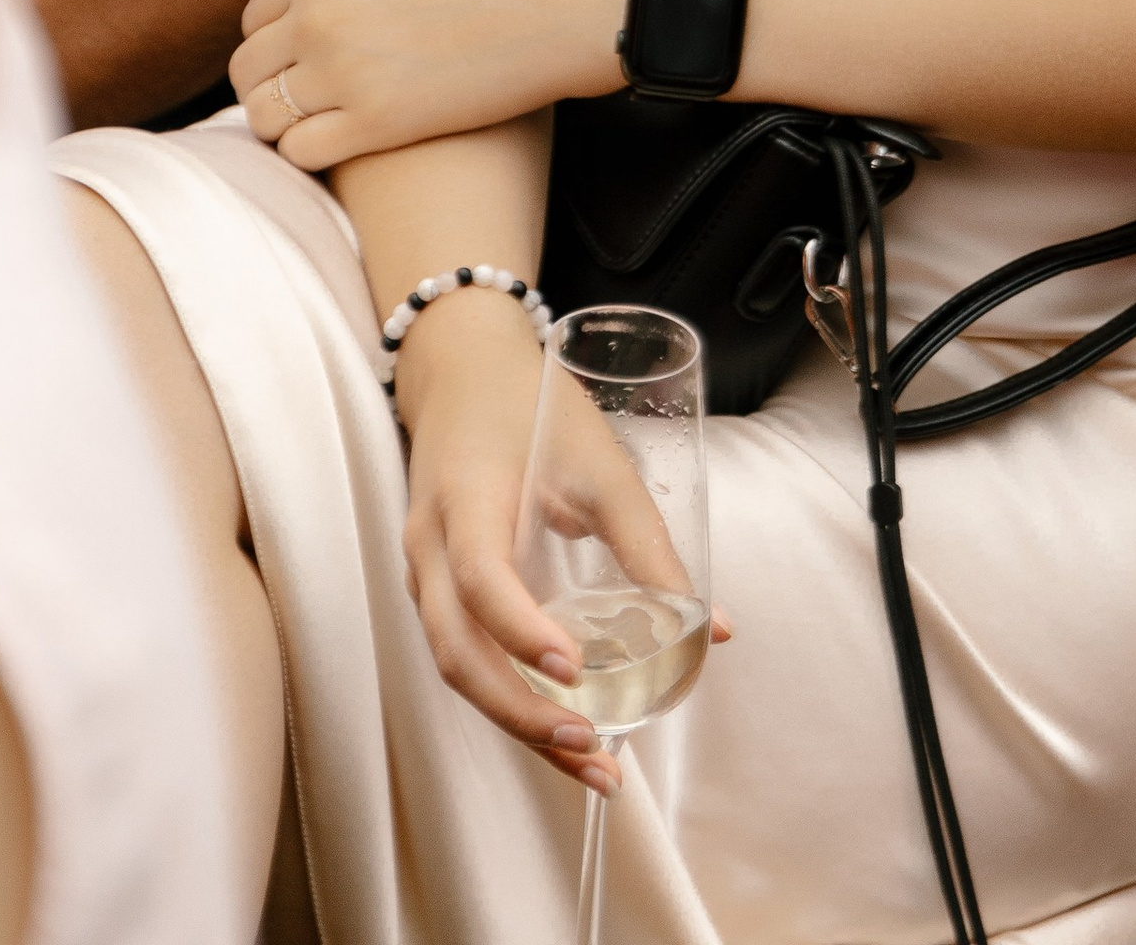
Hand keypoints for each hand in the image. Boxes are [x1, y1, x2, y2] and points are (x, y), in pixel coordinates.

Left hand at [229, 0, 636, 168]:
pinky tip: (346, 144)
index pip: (253, 19)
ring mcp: (343, 72)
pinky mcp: (376, 123)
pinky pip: (301, 152)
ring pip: (265, 118)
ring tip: (323, 126)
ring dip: (284, 126)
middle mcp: (318, 17)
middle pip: (249, 72)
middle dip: (268, 88)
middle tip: (307, 101)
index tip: (303, 61)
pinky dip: (311, 154)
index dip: (273, 43)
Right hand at [394, 297, 727, 799]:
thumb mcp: (598, 458)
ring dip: (518, 722)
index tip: (573, 668)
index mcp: (464, 500)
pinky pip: (464, 655)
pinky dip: (510, 699)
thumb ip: (648, 539)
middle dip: (521, 712)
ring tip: (592, 763)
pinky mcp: (438, 590)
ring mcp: (424, 573)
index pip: (478, 578)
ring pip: (457, 666)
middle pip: (456, 650)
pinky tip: (562, 728)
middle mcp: (429, 547)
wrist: (463, 372)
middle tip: (592, 747)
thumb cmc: (532, 406)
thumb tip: (711, 628)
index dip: (520, 629)